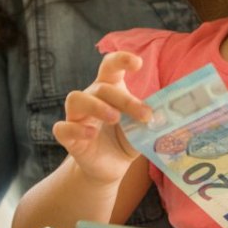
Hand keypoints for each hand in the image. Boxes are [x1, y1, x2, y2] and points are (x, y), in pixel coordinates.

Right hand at [52, 52, 150, 184]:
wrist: (111, 167)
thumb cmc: (126, 140)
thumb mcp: (141, 130)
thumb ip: (150, 121)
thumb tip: (165, 116)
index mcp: (111, 90)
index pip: (110, 66)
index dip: (121, 59)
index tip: (137, 63)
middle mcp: (91, 98)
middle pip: (101, 87)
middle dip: (124, 99)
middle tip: (144, 115)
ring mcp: (77, 117)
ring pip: (76, 99)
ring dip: (96, 106)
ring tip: (115, 118)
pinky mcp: (68, 137)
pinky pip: (62, 128)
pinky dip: (76, 129)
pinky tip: (91, 134)